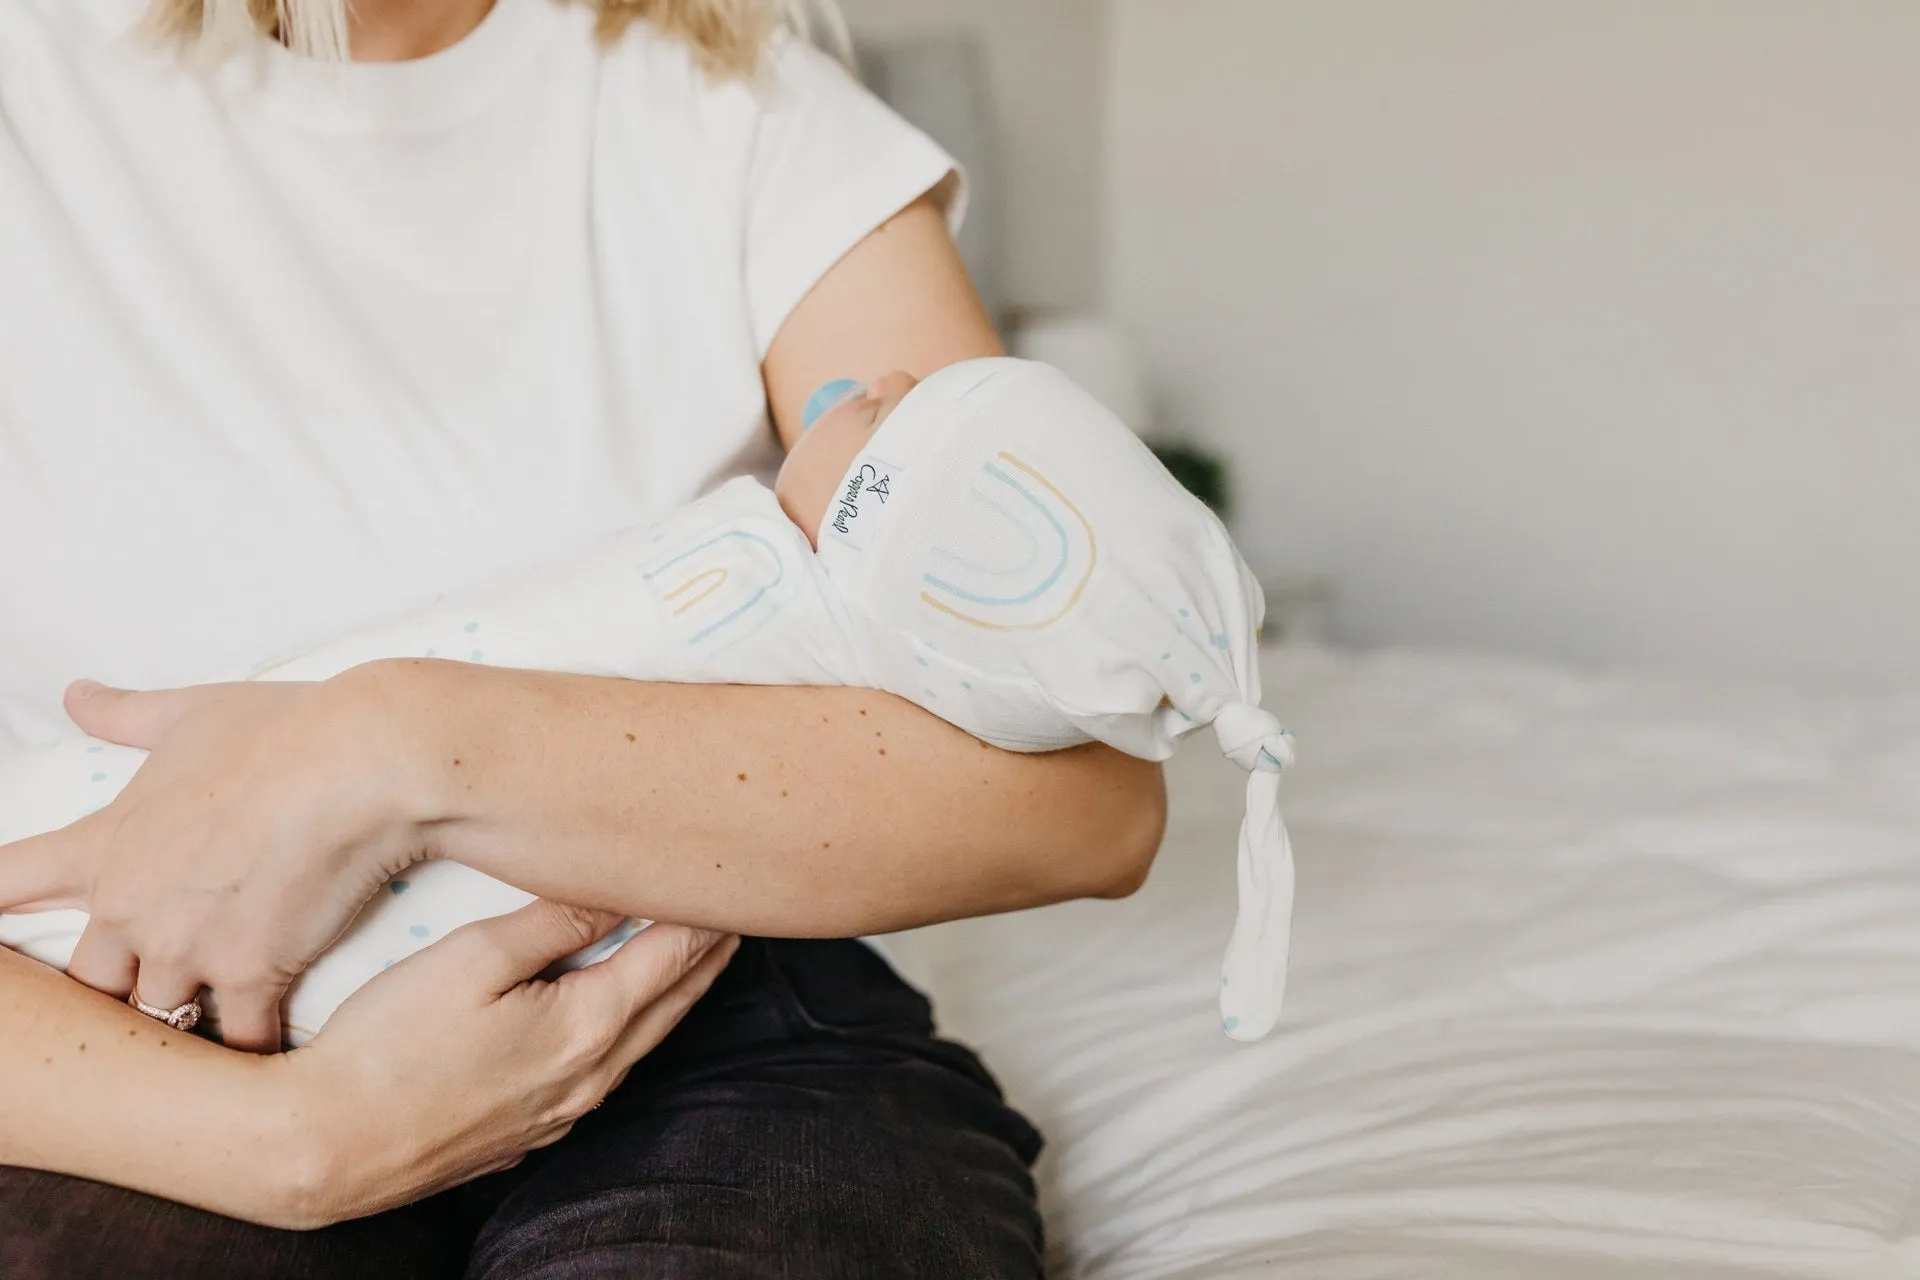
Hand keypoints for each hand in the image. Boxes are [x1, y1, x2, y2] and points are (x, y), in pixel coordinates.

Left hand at [0, 670, 431, 1050]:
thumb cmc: (280, 730)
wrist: (360, 762)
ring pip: (157, 1018)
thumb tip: (77, 695)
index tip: (1, 942)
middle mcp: (130, 906)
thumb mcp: (190, 714)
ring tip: (206, 1037)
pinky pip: (236, 1040)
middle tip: (156, 986)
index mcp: (104, 844)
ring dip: (184, 1023)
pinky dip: (249, 1050)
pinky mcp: (250, 975)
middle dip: (118, 988)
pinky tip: (266, 1055)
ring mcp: (185, 947)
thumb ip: (125, 715)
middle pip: (86, 983)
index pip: (5, 884)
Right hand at [270, 904, 736, 1227]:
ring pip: (639, 1041)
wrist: (323, 1148)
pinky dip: (626, 1033)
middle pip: (670, 1002)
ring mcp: (559, 1113)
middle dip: (706, 953)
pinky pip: (600, 1073)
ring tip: (692, 954)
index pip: (673, 957)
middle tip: (733, 910)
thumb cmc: (386, 1047)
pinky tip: (616, 1018)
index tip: (728, 880)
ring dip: (671, 994)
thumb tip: (614, 892)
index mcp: (586, 1028)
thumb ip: (551, 922)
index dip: (704, 914)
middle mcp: (588, 1078)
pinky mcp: (527, 1131)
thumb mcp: (471, 959)